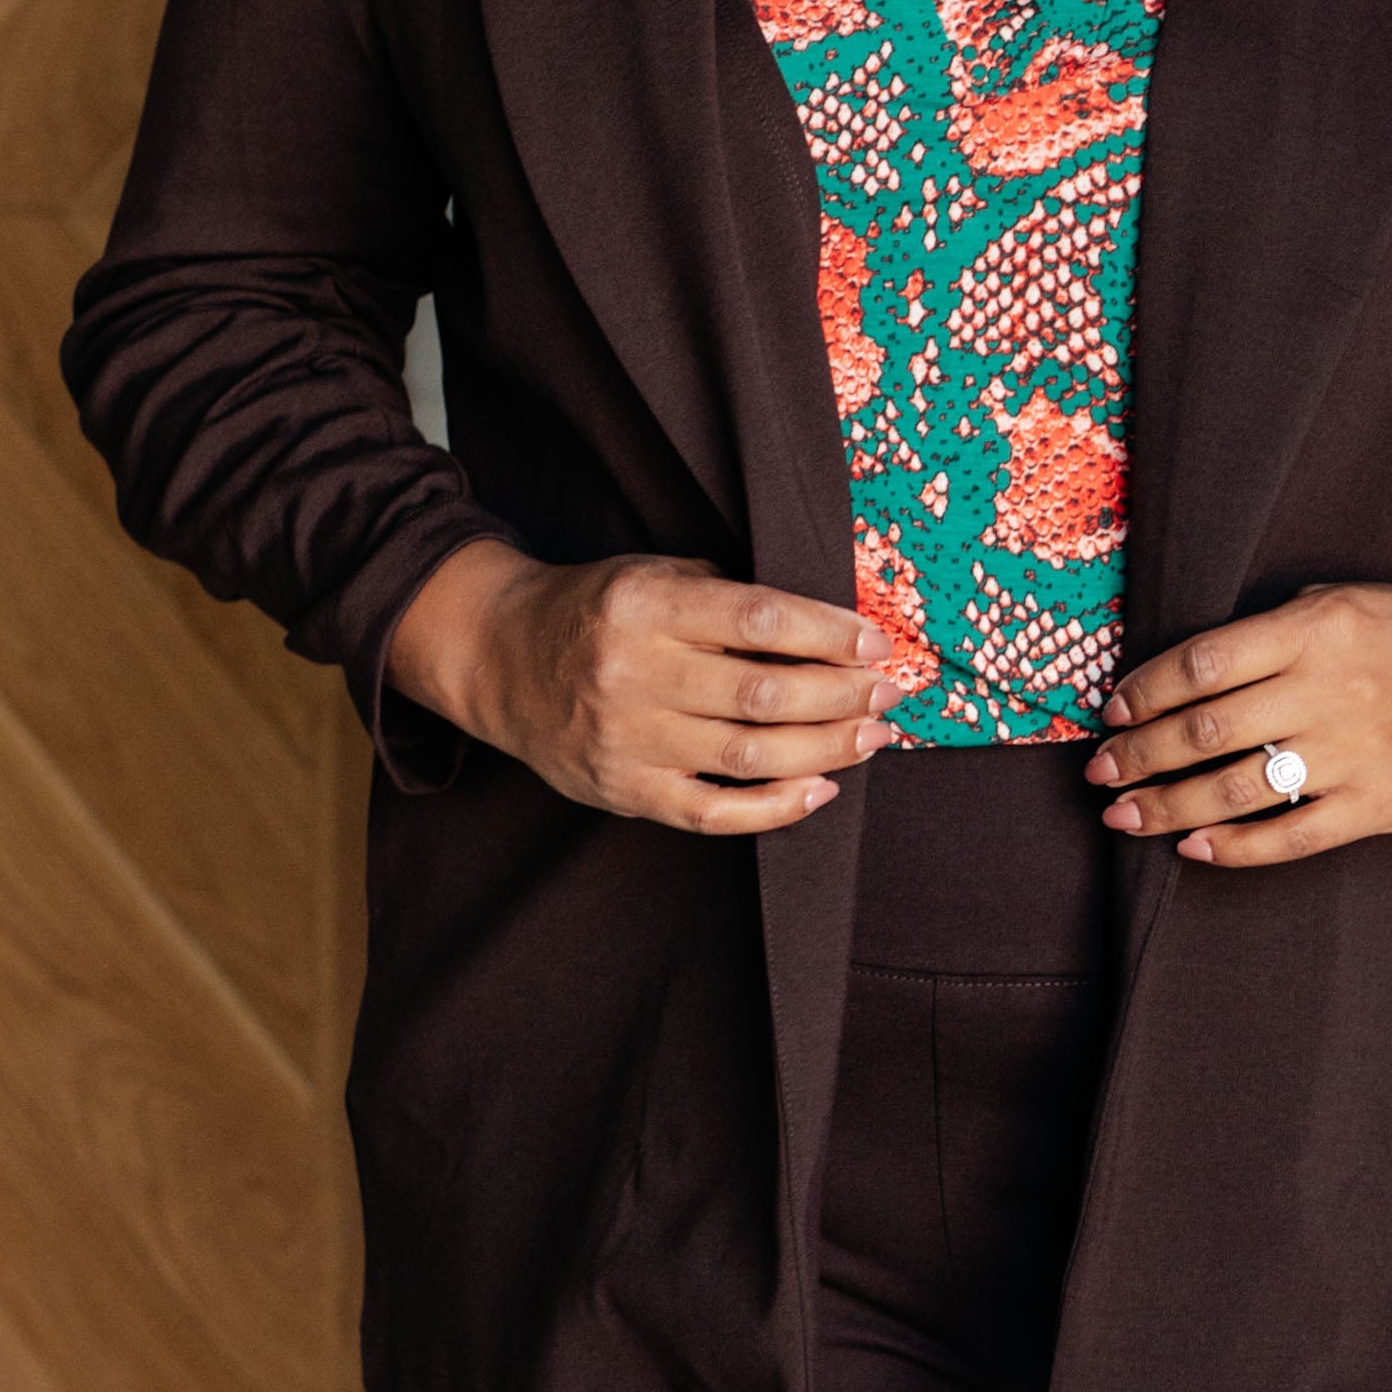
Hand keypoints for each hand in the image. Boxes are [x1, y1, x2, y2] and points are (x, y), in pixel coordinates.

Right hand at [388, 541, 898, 828]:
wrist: (502, 661)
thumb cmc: (597, 613)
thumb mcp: (652, 577)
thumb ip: (729, 600)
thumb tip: (834, 628)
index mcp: (642, 606)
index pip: (757, 619)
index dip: (827, 633)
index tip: (876, 644)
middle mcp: (631, 674)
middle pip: (761, 693)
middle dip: (840, 695)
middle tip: (889, 694)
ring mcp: (627, 741)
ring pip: (747, 756)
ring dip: (824, 749)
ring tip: (871, 737)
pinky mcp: (624, 792)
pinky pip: (713, 813)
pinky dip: (774, 808)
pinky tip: (819, 788)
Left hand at [1086, 531, 1391, 866]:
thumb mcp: (1350, 603)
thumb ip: (1276, 631)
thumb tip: (1186, 673)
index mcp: (1318, 629)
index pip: (1203, 662)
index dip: (1145, 691)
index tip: (1113, 711)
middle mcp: (1332, 691)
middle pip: (1205, 729)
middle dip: (1138, 754)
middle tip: (1099, 772)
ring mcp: (1357, 754)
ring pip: (1235, 789)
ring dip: (1167, 805)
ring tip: (1124, 815)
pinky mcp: (1381, 806)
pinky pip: (1291, 837)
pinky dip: (1234, 847)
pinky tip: (1193, 848)